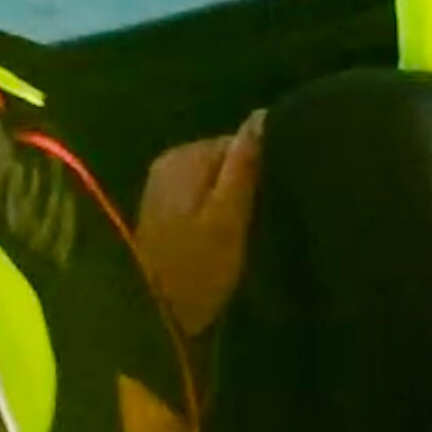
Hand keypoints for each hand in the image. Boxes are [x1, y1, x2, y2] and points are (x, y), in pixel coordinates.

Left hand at [133, 115, 265, 340]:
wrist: (155, 316)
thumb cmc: (197, 268)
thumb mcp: (229, 217)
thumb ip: (244, 165)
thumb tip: (261, 115)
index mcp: (185, 157)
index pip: (241, 142)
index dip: (265, 170)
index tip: (275, 201)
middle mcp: (169, 162)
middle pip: (228, 159)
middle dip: (248, 184)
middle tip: (264, 219)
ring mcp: (163, 186)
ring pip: (217, 179)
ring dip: (235, 200)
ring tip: (249, 230)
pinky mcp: (165, 210)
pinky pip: (204, 196)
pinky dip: (219, 212)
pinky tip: (227, 237)